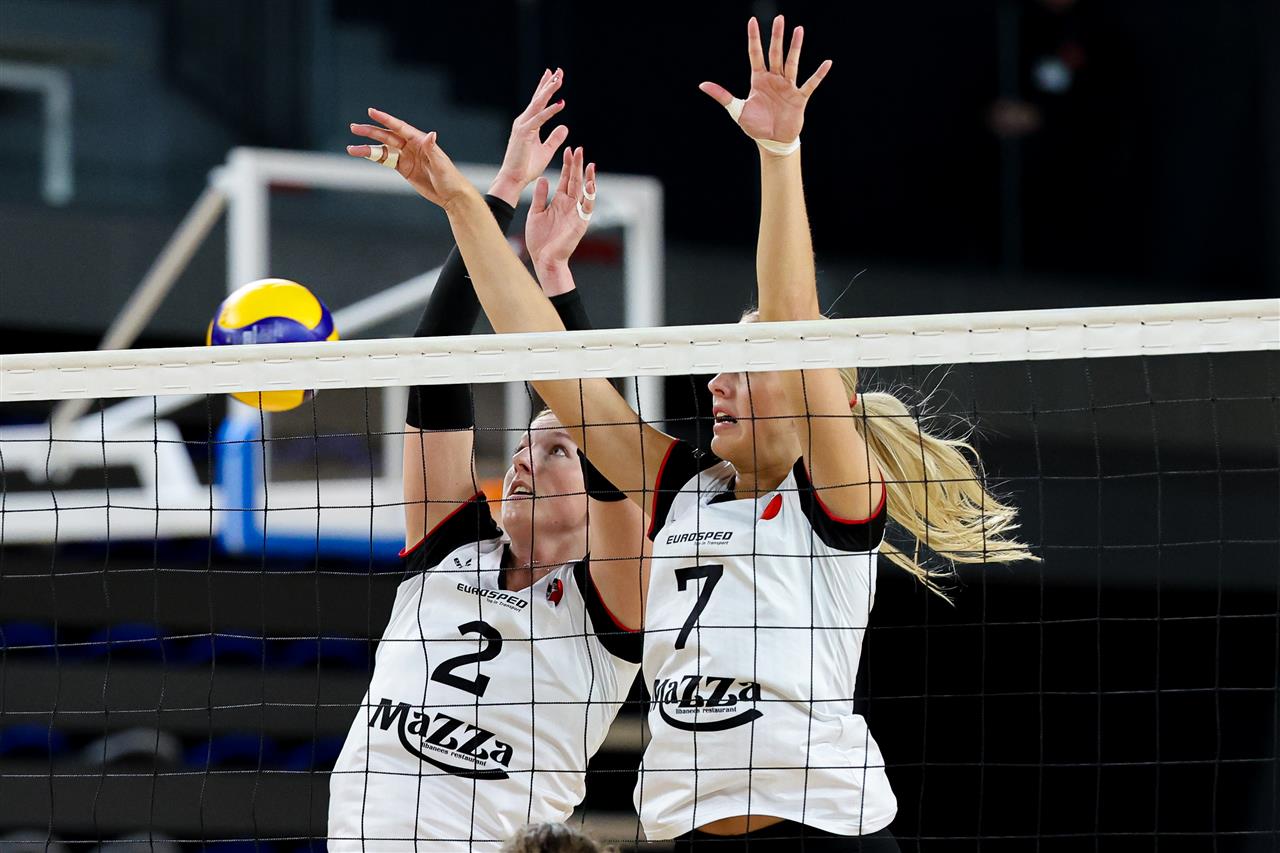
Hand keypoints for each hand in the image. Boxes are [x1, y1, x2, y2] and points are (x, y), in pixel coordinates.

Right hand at [347, 108, 476, 210]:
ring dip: (368, 148)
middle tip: (354, 127)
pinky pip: (386, 161)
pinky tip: (361, 155)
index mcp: (421, 141)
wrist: (451, 195)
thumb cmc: (450, 178)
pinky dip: (373, 158)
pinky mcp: (404, 168)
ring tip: (351, 148)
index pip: (400, 127)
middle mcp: (412, 146)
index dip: (385, 119)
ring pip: (383, 149)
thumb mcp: (441, 164)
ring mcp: (406, 157)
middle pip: (387, 136)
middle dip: (371, 132)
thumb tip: (432, 134)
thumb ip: (433, 149)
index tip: (371, 112)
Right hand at [489, 68, 570, 203]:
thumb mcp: (546, 150)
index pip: (538, 102)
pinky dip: (550, 111)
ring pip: (538, 104)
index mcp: (528, 124)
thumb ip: (555, 138)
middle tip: (558, 71)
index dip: (546, 88)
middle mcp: (524, 121)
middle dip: (548, 83)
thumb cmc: (527, 167)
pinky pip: (540, 119)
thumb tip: (565, 127)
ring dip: (549, 91)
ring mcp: (523, 126)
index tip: (554, 75)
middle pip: (538, 98)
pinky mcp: (524, 133)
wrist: (513, 179)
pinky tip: (561, 103)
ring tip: (559, 79)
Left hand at [525, 146, 594, 274]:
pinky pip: (587, 207)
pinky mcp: (580, 223)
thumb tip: (544, 179)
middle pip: (575, 181)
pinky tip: (591, 184)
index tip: (567, 151)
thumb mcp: (536, 213)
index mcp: (558, 202)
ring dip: (587, 177)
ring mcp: (576, 214)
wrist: (544, 259)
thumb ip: (540, 196)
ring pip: (584, 191)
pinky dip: (590, 196)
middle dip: (576, 165)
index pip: (565, 179)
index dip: (566, 165)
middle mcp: (569, 205)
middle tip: (578, 149)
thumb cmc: (539, 240)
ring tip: (588, 163)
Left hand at [698, 15, 831, 144]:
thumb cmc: (755, 126)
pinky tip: (827, 63)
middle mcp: (774, 79)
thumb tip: (701, 84)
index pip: (755, 54)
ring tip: (799, 29)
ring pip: (791, 63)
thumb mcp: (736, 110)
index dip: (754, 38)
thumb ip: (722, 95)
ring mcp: (787, 87)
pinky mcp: (799, 98)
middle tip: (780, 18)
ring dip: (795, 47)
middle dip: (777, 36)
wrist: (771, 141)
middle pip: (775, 53)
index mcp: (758, 80)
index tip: (752, 20)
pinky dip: (819, 74)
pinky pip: (810, 84)